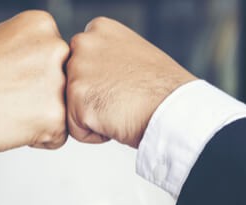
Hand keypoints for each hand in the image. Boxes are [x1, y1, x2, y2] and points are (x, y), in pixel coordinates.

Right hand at [0, 10, 69, 152]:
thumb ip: (29, 46)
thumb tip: (47, 58)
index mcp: (41, 24)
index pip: (56, 56)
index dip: (32, 73)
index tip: (9, 77)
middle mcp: (55, 48)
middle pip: (65, 81)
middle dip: (41, 94)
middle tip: (7, 96)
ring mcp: (58, 83)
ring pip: (64, 108)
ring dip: (40, 116)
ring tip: (7, 110)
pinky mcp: (55, 117)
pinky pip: (59, 136)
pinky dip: (38, 139)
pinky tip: (11, 125)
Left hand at [65, 17, 196, 147]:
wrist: (174, 109)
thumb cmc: (163, 88)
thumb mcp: (134, 54)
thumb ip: (108, 56)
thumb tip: (95, 70)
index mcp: (100, 28)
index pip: (82, 62)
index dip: (103, 81)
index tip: (125, 84)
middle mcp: (84, 42)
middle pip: (73, 83)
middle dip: (94, 97)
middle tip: (123, 98)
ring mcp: (78, 69)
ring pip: (72, 106)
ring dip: (94, 116)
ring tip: (121, 109)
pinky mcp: (76, 98)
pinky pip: (76, 128)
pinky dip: (95, 134)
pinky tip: (117, 121)